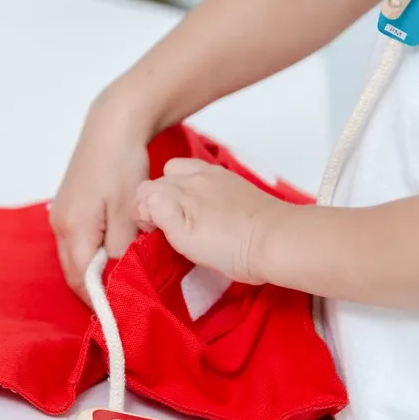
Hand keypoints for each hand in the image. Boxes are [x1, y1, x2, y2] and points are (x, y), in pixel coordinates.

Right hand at [51, 86, 155, 301]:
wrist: (112, 127)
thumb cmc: (122, 166)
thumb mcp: (130, 212)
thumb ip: (123, 250)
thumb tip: (119, 275)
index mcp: (73, 229)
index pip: (80, 280)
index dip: (100, 300)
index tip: (121, 309)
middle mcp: (59, 225)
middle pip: (74, 271)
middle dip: (96, 287)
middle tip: (125, 294)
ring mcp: (60, 215)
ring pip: (75, 256)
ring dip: (95, 269)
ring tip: (123, 272)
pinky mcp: (68, 206)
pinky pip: (77, 240)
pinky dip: (93, 251)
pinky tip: (114, 247)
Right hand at [135, 158, 291, 283]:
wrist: (276, 240)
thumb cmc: (230, 248)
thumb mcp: (185, 238)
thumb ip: (159, 212)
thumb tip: (145, 200)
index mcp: (179, 190)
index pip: (143, 192)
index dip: (142, 214)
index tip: (154, 233)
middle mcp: (194, 175)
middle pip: (159, 180)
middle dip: (156, 200)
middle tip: (169, 227)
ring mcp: (214, 175)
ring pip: (178, 171)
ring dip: (174, 189)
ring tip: (186, 214)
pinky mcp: (231, 180)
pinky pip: (200, 173)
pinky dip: (195, 186)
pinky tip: (207, 207)